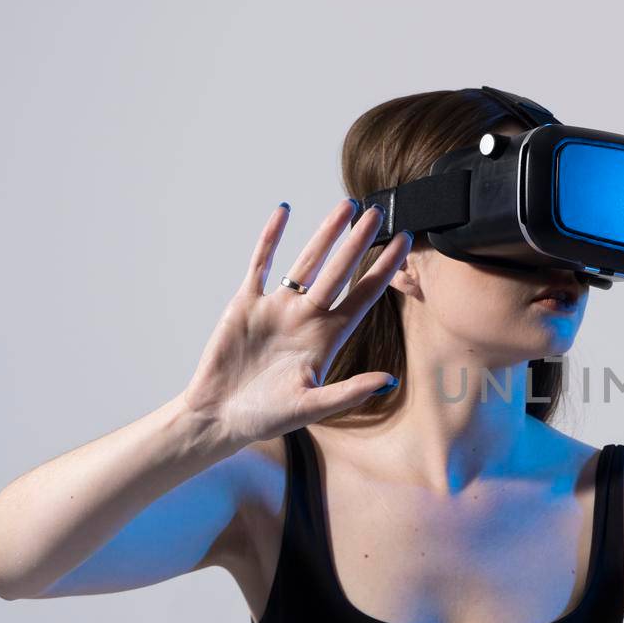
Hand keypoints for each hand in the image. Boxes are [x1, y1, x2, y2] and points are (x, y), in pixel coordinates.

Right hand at [179, 199, 412, 448]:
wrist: (218, 416)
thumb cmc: (266, 417)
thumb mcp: (312, 407)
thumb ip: (349, 392)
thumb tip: (390, 380)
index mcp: (327, 339)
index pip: (364, 296)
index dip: (384, 269)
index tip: (405, 242)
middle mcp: (307, 318)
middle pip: (340, 271)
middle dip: (359, 242)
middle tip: (377, 212)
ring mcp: (278, 307)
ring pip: (307, 262)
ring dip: (324, 234)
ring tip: (345, 206)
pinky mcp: (247, 303)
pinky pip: (261, 263)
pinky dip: (272, 238)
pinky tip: (284, 211)